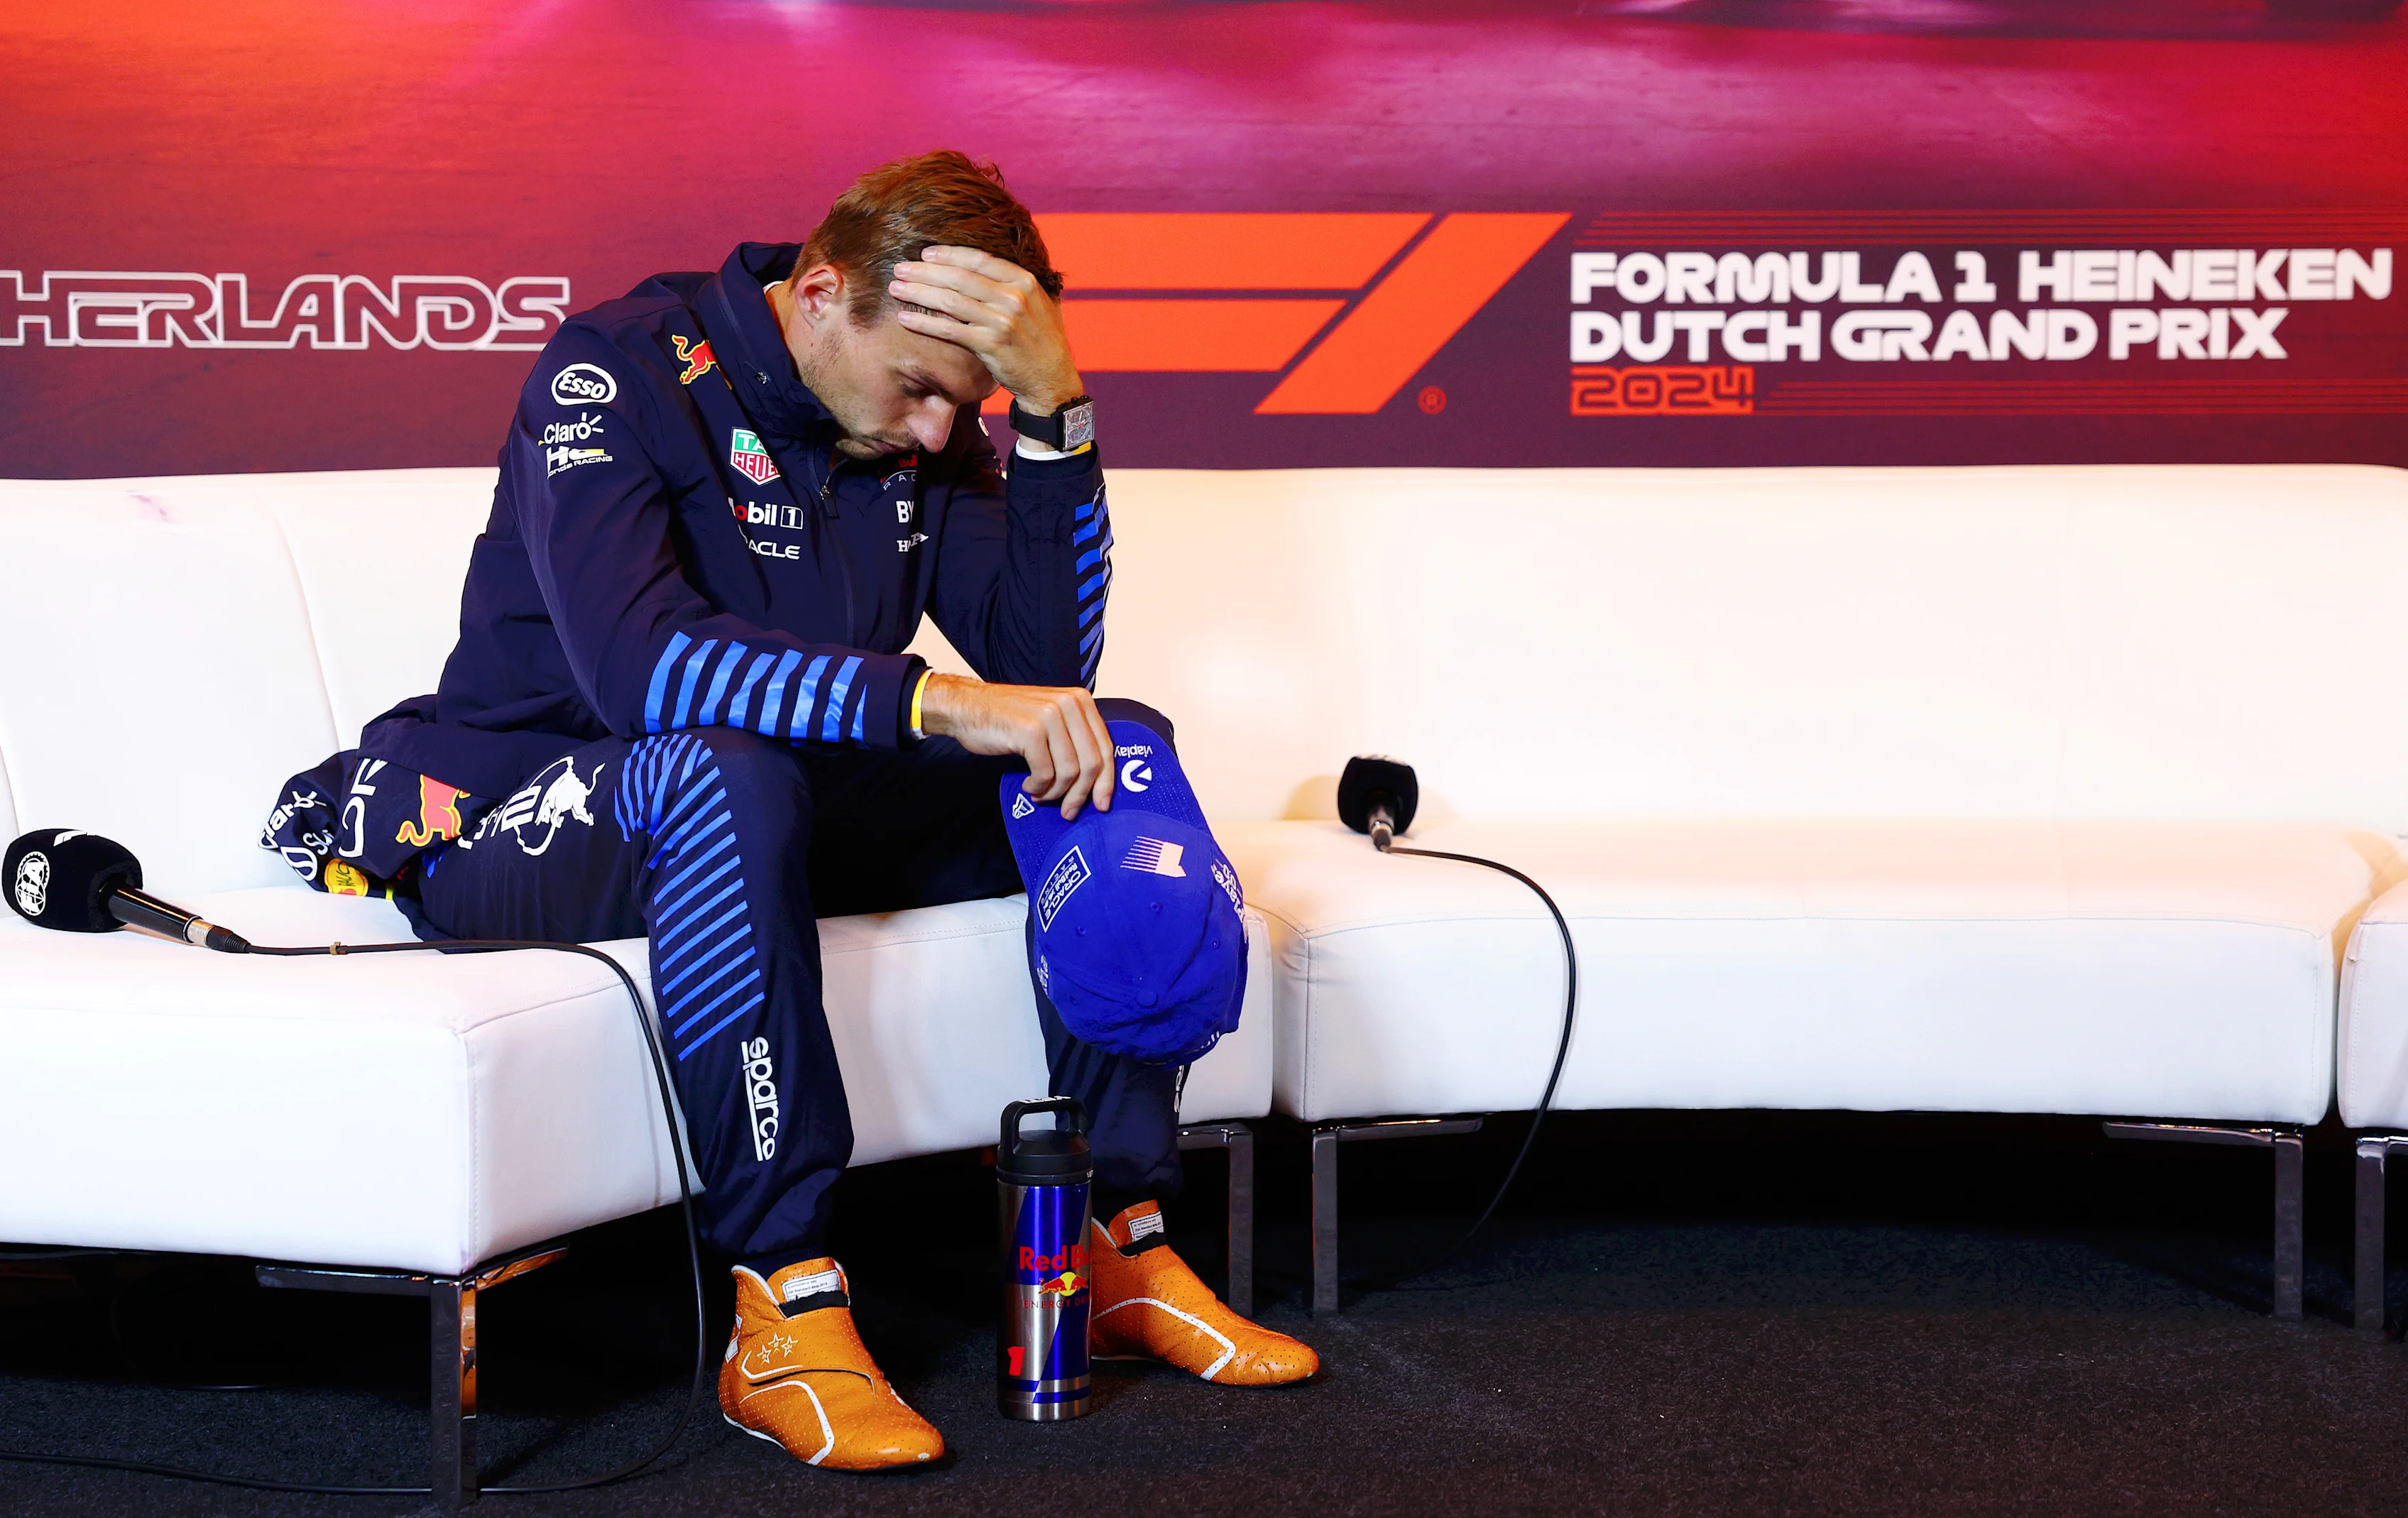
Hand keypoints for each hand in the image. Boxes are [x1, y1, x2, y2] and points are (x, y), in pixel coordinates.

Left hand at [889, 247, 1084, 413]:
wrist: (1051, 379)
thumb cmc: (1041, 340)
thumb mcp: (1039, 303)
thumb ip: (1015, 284)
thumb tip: (986, 266)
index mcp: (1025, 281)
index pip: (979, 259)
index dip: (949, 254)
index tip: (925, 253)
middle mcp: (1014, 297)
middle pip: (959, 277)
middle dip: (925, 271)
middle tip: (900, 268)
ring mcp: (1002, 321)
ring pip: (950, 300)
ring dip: (918, 292)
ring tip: (895, 289)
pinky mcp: (990, 345)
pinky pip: (949, 330)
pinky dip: (924, 323)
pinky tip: (905, 319)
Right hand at [920, 674, 1114, 818]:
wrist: (968, 706)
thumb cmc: (1008, 718)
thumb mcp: (1051, 719)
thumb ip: (1075, 738)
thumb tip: (1097, 782)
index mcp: (1080, 700)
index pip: (1106, 747)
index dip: (1107, 782)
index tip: (1102, 805)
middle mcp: (1069, 704)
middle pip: (1091, 763)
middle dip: (1081, 795)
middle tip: (1068, 812)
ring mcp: (1050, 716)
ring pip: (1070, 772)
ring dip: (1055, 793)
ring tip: (1041, 795)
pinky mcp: (1030, 730)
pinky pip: (1045, 774)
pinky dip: (1038, 787)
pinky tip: (1028, 786)